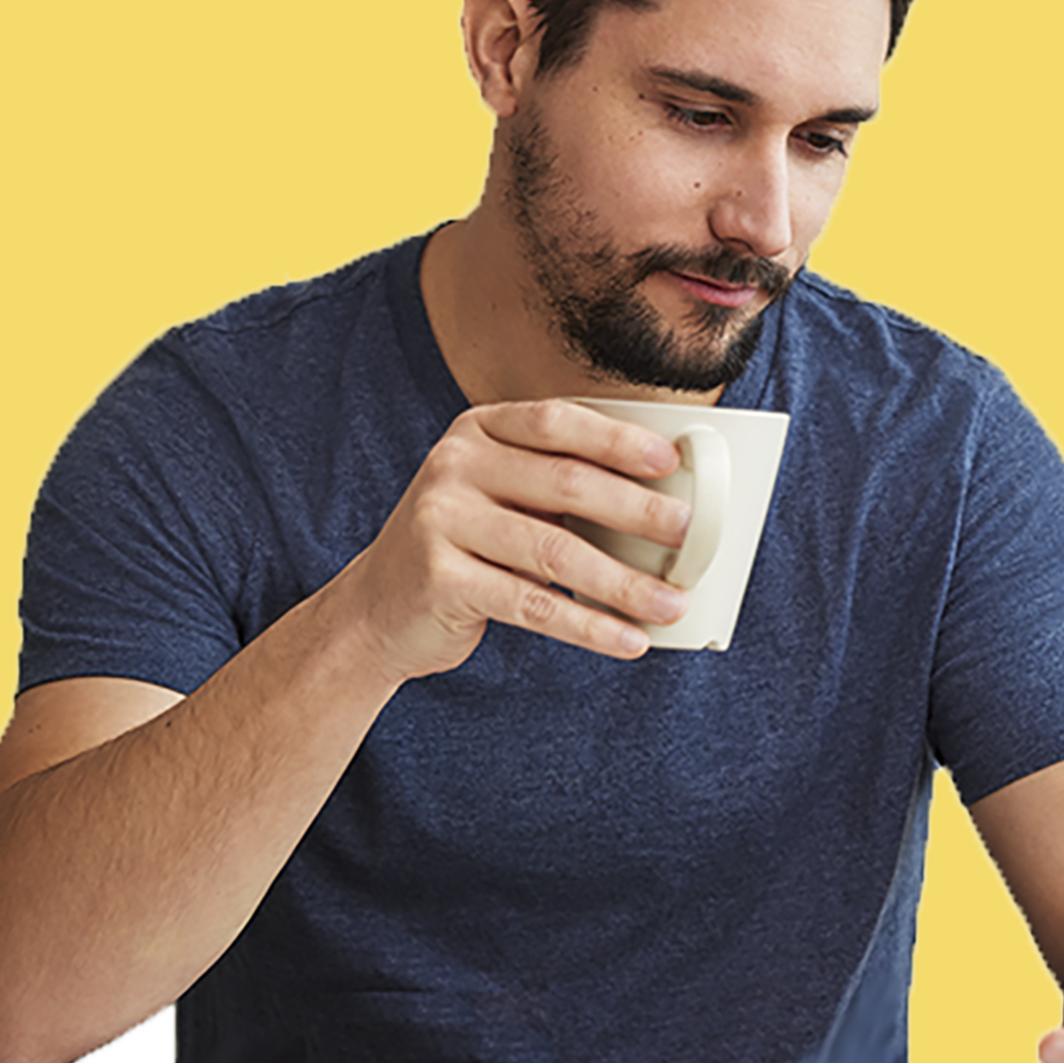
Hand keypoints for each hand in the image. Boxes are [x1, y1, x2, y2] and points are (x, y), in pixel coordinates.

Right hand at [336, 398, 694, 681]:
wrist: (376, 609)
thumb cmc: (463, 547)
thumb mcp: (498, 496)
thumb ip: (555, 485)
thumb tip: (660, 503)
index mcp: (476, 431)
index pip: (556, 422)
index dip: (617, 440)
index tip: (670, 462)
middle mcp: (454, 466)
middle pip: (564, 484)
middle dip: (636, 511)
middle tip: (687, 534)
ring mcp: (441, 520)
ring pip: (554, 551)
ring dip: (623, 582)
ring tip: (671, 602)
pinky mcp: (440, 579)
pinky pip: (532, 604)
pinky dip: (588, 625)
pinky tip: (627, 639)